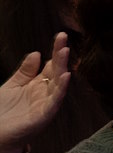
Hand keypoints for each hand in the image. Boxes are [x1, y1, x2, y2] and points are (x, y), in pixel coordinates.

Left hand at [0, 33, 70, 152]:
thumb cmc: (2, 113)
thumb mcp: (11, 86)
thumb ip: (25, 71)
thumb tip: (36, 53)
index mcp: (38, 85)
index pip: (51, 65)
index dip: (55, 51)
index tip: (60, 36)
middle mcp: (45, 94)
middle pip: (56, 71)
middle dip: (61, 55)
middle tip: (64, 39)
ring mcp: (46, 105)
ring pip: (58, 84)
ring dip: (63, 68)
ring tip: (65, 53)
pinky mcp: (43, 116)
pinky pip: (54, 101)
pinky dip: (60, 89)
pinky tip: (64, 77)